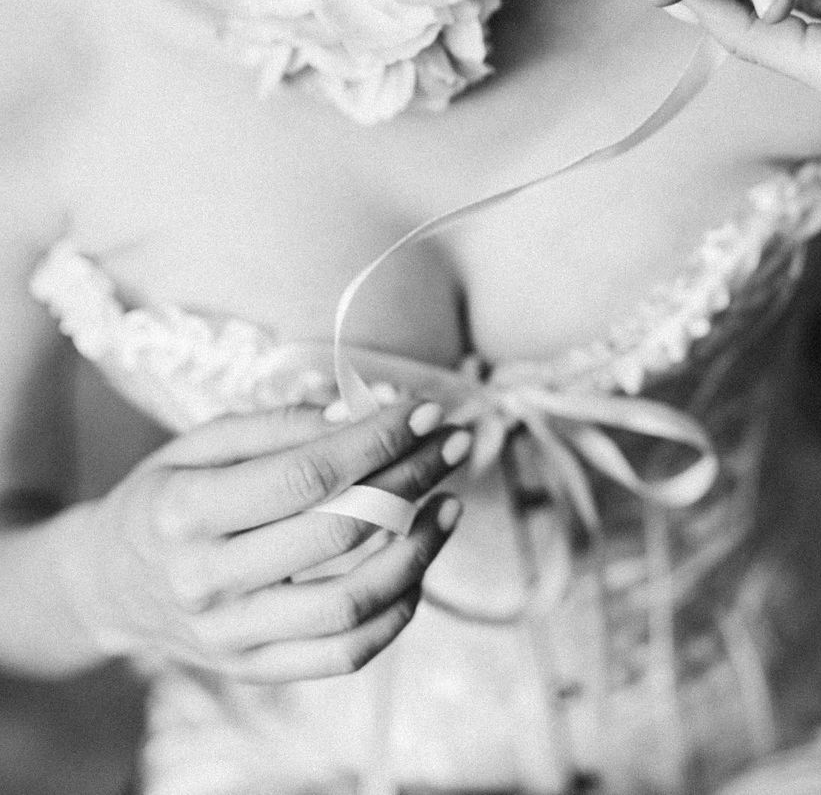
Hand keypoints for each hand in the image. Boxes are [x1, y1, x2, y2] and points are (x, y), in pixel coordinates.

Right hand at [66, 400, 467, 681]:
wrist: (110, 582)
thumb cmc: (166, 496)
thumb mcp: (200, 441)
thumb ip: (278, 425)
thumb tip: (358, 415)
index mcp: (186, 510)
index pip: (307, 475)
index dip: (378, 440)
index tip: (425, 411)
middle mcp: (207, 580)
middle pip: (338, 531)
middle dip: (411, 479)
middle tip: (452, 443)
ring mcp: (232, 636)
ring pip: (351, 604)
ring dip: (419, 551)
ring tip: (450, 504)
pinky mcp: (256, 669)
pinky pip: (346, 653)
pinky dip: (398, 611)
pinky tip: (421, 562)